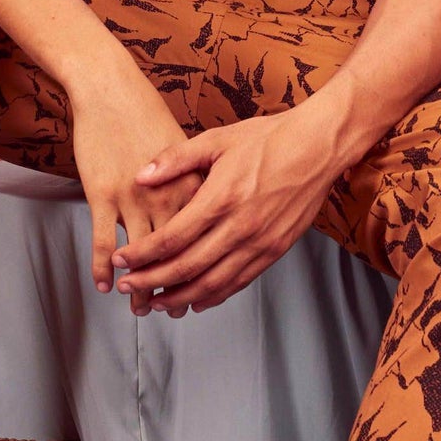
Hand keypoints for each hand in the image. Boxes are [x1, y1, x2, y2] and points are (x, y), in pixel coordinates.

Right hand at [67, 60, 206, 298]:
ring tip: (139, 308)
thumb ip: (200, 180)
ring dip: (141, 287)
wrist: (111, 89)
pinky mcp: (104, 195)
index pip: (206, 238)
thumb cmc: (147, 114)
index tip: (204, 289)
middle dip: (175, 288)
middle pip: (177, 255)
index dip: (205, 268)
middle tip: (173, 311)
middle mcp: (169, 197)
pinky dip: (103, 267)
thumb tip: (211, 208)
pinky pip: (105, 242)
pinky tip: (102, 284)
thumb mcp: (189, 145)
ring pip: (143, 256)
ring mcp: (135, 199)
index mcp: (195, 185)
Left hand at [111, 99, 350, 315]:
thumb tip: (141, 176)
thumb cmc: (270, 138)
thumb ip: (176, 159)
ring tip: (155, 302)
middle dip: (151, 281)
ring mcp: (259, 242)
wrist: (318, 146)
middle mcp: (239, 227)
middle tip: (128, 287)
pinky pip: (239, 282)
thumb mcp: (217, 139)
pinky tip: (196, 300)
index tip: (121, 260)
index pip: (171, 238)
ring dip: (180, 297)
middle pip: (186, 267)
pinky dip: (214, 296)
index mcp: (220, 198)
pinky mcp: (275, 250)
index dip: (142, 254)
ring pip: (212, 283)